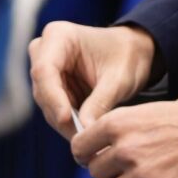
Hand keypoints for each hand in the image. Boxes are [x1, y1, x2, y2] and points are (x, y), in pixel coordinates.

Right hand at [30, 21, 158, 138]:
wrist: (133, 53)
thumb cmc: (128, 56)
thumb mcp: (120, 78)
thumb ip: (100, 102)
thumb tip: (84, 131)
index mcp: (60, 36)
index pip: (45, 70)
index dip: (53, 97)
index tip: (66, 119)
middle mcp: (45, 52)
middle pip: (43, 90)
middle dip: (60, 115)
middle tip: (81, 138)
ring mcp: (46, 71)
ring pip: (47, 105)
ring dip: (65, 124)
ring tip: (88, 140)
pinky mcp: (52, 89)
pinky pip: (54, 111)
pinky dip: (69, 123)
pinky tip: (85, 134)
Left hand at [73, 90, 177, 177]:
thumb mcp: (150, 110)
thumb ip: (124, 129)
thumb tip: (105, 148)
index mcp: (121, 122)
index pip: (80, 147)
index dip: (86, 154)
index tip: (94, 158)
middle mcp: (127, 148)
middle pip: (95, 173)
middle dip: (109, 173)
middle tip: (126, 170)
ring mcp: (143, 174)